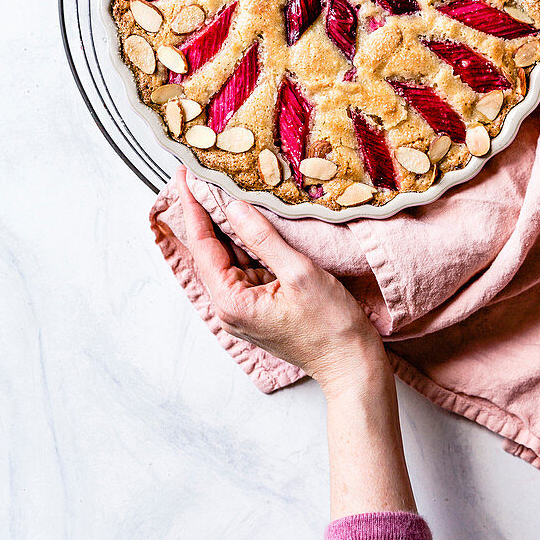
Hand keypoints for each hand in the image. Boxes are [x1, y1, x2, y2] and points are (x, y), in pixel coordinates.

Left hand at [176, 177, 386, 396]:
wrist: (351, 364)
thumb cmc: (330, 326)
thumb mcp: (299, 273)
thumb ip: (263, 238)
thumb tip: (235, 206)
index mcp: (231, 302)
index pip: (203, 245)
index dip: (194, 207)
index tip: (188, 175)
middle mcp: (229, 307)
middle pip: (211, 251)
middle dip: (208, 212)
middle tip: (205, 174)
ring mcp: (244, 308)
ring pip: (229, 257)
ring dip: (229, 225)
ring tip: (227, 188)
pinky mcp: (260, 306)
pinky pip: (247, 267)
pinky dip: (248, 243)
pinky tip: (253, 220)